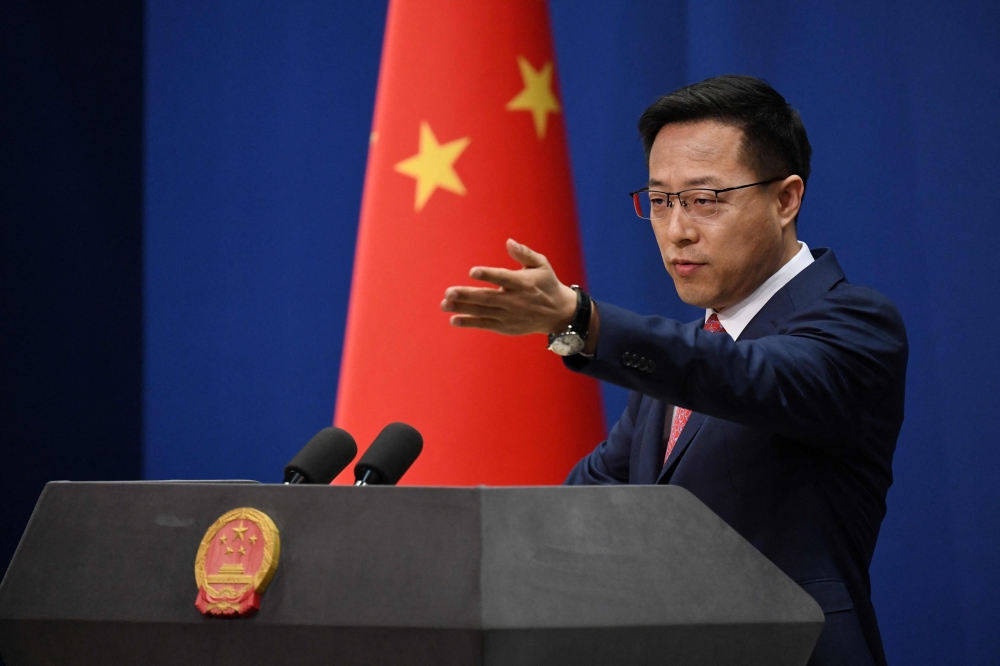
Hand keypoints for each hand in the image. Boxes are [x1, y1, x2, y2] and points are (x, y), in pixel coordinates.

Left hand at [441, 239, 576, 335]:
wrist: (559, 314)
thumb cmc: (546, 284)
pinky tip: (454, 319)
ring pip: (483, 311)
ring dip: (463, 308)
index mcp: (523, 283)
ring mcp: (509, 315)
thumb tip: (509, 242)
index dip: (488, 275)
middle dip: (467, 295)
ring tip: (444, 304)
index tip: (472, 271)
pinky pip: (485, 324)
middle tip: (448, 292)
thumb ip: (524, 253)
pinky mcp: (506, 326)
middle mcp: (515, 300)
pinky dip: (470, 322)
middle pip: (488, 297)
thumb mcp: (541, 265)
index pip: (503, 278)